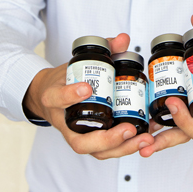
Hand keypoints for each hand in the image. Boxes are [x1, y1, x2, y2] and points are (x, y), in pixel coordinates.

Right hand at [24, 33, 153, 159]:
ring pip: (95, 151)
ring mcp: (75, 135)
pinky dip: (125, 148)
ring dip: (121, 148)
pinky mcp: (88, 142)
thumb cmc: (63, 80)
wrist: (49, 96)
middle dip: (107, 138)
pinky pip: (104, 152)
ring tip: (143, 138)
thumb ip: (102, 51)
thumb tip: (123, 39)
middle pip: (79, 141)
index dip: (70, 95)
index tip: (87, 87)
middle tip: (128, 128)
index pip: (57, 99)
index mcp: (53, 99)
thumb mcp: (76, 62)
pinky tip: (144, 141)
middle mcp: (63, 123)